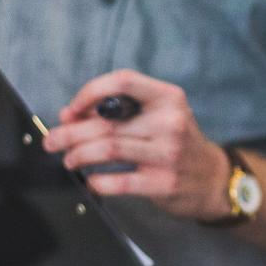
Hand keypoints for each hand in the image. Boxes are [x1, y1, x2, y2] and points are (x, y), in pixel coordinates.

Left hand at [45, 70, 233, 220]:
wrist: (213, 179)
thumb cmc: (177, 143)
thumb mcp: (158, 117)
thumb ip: (118, 111)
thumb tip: (69, 115)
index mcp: (168, 98)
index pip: (123, 81)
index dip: (90, 93)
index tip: (71, 110)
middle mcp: (170, 122)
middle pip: (106, 122)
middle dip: (69, 132)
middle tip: (52, 141)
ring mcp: (168, 153)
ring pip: (107, 148)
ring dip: (78, 155)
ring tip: (68, 160)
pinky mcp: (163, 183)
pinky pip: (118, 181)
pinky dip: (97, 182)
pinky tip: (91, 180)